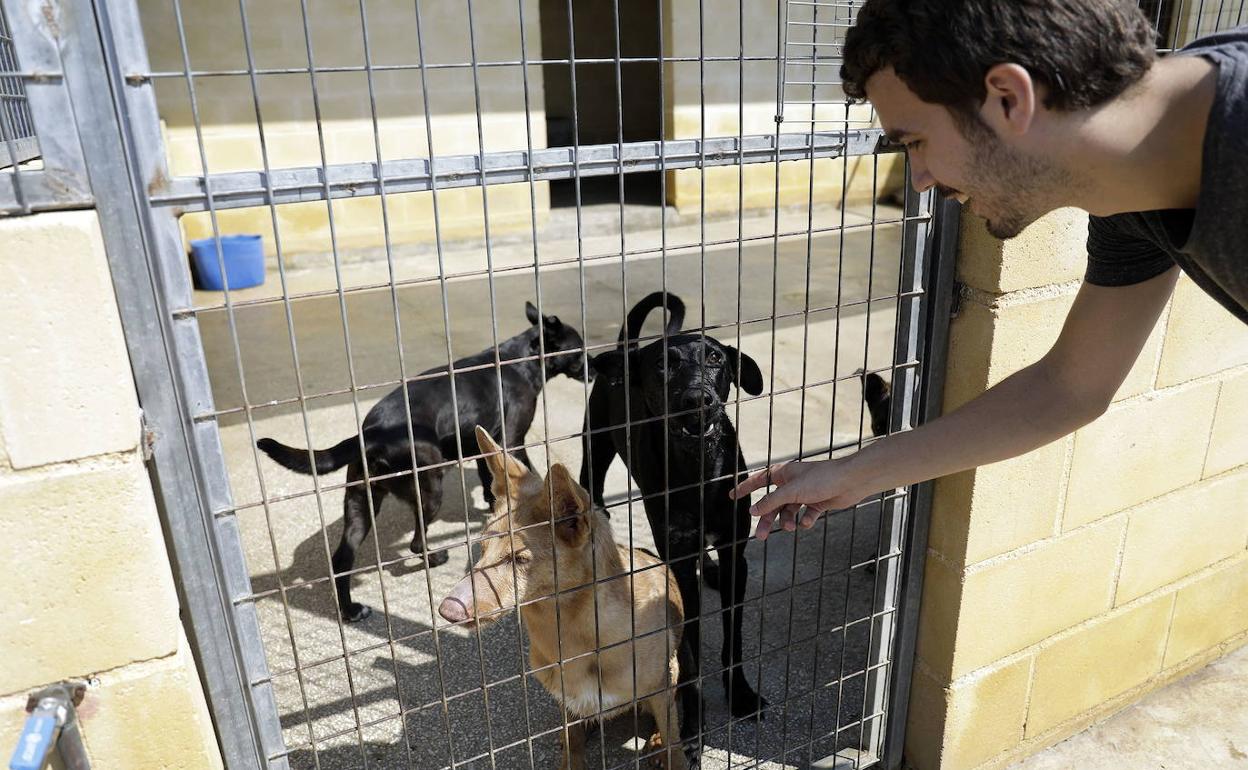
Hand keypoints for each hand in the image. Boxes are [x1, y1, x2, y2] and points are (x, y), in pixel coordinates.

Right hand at [730, 459, 862, 540]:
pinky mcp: (818, 502)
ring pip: (789, 511)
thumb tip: (753, 511)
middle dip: (768, 519)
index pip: (759, 481)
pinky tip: (808, 522)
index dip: (745, 488)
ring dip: (788, 521)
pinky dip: (806, 520)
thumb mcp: (791, 491)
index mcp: (783, 473)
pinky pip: (806, 515)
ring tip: (791, 527)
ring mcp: (805, 493)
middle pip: (774, 503)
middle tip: (760, 536)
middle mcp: (792, 483)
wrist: (850, 481)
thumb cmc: (822, 478)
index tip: (733, 496)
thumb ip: (771, 501)